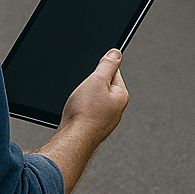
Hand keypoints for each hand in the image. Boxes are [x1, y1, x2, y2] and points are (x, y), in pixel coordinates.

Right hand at [39, 49, 128, 193]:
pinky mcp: (93, 128)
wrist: (73, 140)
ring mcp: (105, 120)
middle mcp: (116, 110)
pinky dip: (80, 109)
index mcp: (121, 96)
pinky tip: (74, 112)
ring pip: (93, 100)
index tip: (92, 69)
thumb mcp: (97, 81)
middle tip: (81, 88)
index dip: (101, 68)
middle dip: (91, 84)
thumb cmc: (85, 113)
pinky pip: (87, 112)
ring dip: (84, 98)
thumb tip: (116, 53)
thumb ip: (107, 65)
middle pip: (103, 87)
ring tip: (77, 102)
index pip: (115, 73)